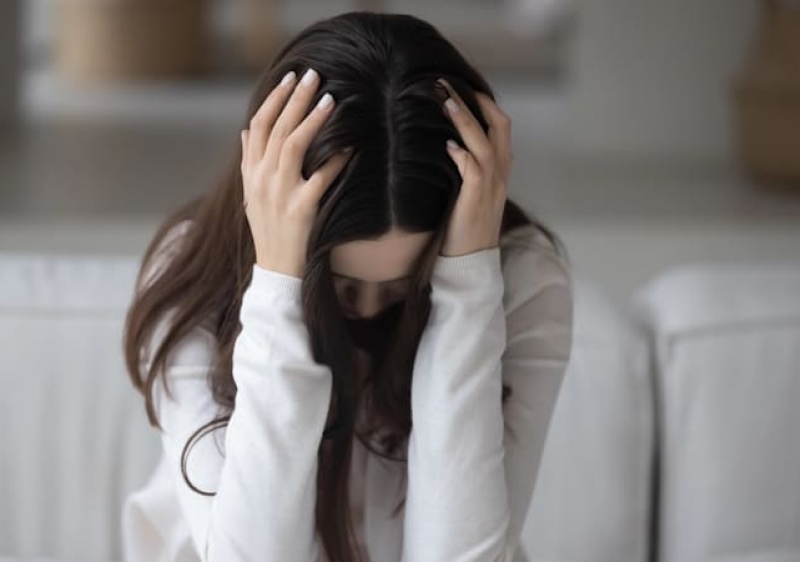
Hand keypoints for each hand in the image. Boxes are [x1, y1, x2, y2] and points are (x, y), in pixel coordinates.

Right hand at [241, 68, 352, 277]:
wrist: (275, 268)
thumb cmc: (267, 229)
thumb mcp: (250, 195)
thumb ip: (248, 161)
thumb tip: (245, 132)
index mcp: (250, 172)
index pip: (257, 125)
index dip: (273, 100)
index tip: (289, 79)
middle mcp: (261, 178)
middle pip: (276, 128)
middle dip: (294, 98)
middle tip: (313, 76)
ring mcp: (280, 193)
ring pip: (293, 145)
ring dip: (312, 119)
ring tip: (329, 100)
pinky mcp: (300, 209)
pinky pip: (320, 178)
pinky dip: (335, 160)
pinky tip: (348, 147)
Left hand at [437, 78, 511, 256]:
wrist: (473, 259)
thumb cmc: (466, 226)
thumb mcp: (472, 192)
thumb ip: (469, 168)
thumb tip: (451, 145)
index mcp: (501, 169)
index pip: (500, 126)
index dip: (485, 103)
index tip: (464, 85)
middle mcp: (500, 173)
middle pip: (498, 125)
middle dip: (475, 100)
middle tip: (448, 83)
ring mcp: (491, 185)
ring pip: (483, 142)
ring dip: (464, 119)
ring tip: (444, 100)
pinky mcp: (476, 198)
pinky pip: (473, 169)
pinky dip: (462, 154)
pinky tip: (448, 145)